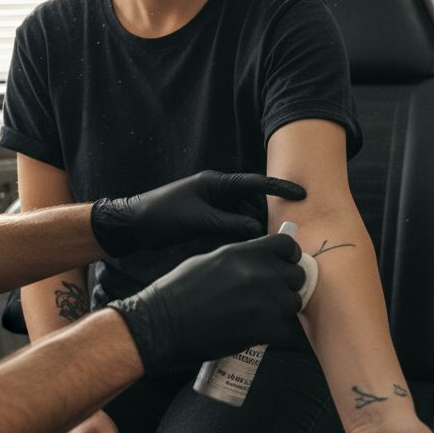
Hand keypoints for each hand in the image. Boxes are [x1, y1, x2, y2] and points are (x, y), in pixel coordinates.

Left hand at [91, 170, 305, 256]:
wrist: (132, 225)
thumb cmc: (161, 216)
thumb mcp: (198, 220)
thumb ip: (229, 224)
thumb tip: (258, 230)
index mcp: (215, 183)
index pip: (255, 183)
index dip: (280, 189)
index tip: (301, 195)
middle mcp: (216, 192)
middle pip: (251, 202)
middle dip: (267, 216)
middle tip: (283, 234)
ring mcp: (211, 206)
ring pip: (243, 217)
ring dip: (254, 229)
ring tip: (268, 246)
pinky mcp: (206, 220)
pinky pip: (231, 226)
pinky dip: (240, 236)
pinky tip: (248, 249)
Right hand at [108, 235, 304, 375]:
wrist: (161, 324)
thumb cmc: (178, 292)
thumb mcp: (210, 261)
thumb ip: (240, 259)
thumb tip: (261, 262)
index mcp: (244, 253)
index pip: (287, 247)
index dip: (291, 258)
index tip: (285, 267)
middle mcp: (258, 272)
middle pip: (296, 277)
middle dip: (286, 288)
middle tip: (270, 299)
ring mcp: (263, 300)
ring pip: (293, 304)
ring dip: (281, 312)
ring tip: (260, 318)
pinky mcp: (263, 328)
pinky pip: (284, 331)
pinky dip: (273, 335)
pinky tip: (255, 335)